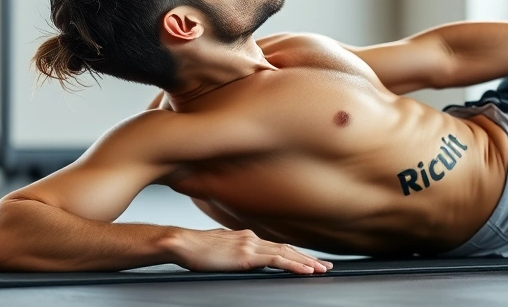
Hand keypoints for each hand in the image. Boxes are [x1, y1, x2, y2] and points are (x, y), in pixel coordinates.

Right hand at [170, 228, 332, 274]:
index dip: (295, 254)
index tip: (309, 260)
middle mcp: (251, 238)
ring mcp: (250, 244)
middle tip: (325, 266)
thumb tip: (238, 260)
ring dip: (306, 262)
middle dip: (307, 258)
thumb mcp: (218, 250)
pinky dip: (294, 265)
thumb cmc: (194, 250)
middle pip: (286, 249)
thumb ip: (233, 253)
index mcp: (246, 237)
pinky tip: (305, 270)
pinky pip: (277, 260)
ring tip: (321, 269)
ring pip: (286, 253)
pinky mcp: (246, 255)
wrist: (181, 243)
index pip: (277, 247)